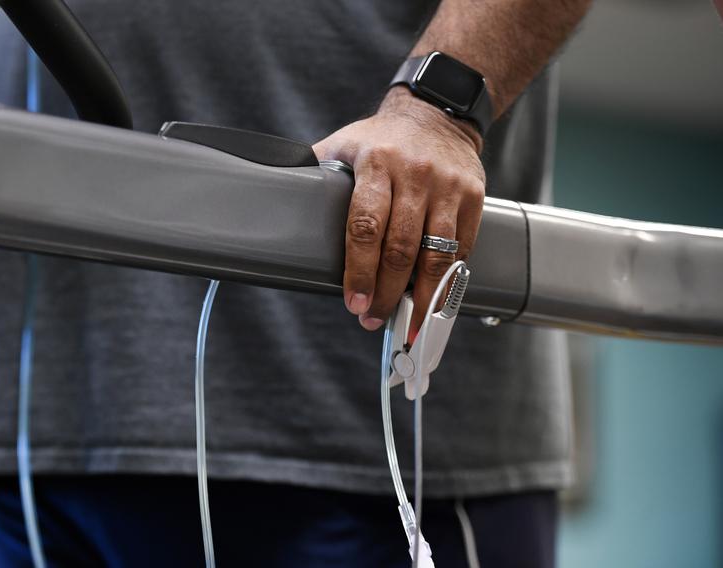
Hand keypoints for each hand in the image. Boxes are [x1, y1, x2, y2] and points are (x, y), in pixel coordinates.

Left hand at [313, 88, 484, 333]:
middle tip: (373, 318)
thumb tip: (275, 196)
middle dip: (385, 292)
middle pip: (401, 248)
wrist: (437, 115)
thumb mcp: (344, 144)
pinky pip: (462, 248)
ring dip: (422, 297)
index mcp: (377, 163)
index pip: (366, 226)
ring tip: (409, 324)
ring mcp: (448, 187)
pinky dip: (448, 280)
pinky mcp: (473, 198)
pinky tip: (434, 301)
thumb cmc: (381, 137)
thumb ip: (315, 172)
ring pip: (437, 255)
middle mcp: (415, 175)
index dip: (359, 270)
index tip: (354, 301)